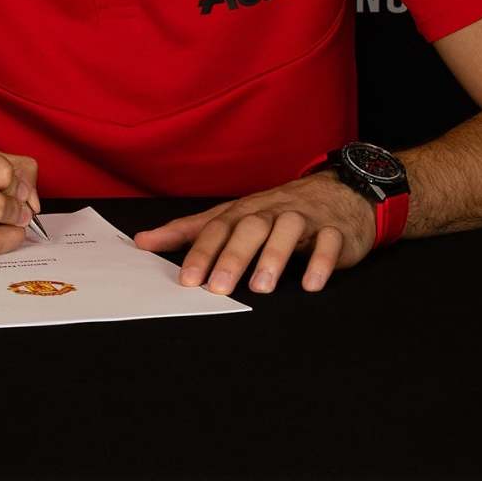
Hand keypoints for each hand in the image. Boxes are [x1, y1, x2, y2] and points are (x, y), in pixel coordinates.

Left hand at [133, 173, 376, 293]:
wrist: (339, 192)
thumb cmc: (275, 210)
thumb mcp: (232, 217)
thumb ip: (190, 231)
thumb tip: (142, 241)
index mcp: (244, 211)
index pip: (218, 228)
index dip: (202, 252)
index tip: (187, 280)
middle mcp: (271, 211)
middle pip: (249, 228)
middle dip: (232, 257)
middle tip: (218, 288)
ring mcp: (305, 218)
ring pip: (288, 230)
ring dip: (274, 257)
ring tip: (261, 287)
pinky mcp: (335, 230)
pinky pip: (329, 241)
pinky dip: (321, 261)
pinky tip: (311, 284)